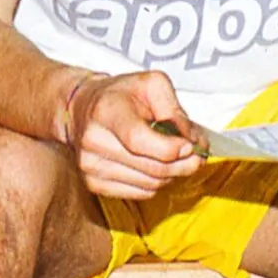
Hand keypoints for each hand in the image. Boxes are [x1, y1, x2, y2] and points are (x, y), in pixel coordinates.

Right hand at [66, 70, 203, 199]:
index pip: (139, 140)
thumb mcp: (152, 84)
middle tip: (195, 154)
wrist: (82, 107)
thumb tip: (192, 140)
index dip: (171, 148)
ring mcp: (90, 165)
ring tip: (173, 156)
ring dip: (171, 174)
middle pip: (151, 167)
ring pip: (150, 184)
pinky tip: (154, 165)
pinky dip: (155, 182)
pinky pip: (140, 193)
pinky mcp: (93, 183)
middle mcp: (93, 140)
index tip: (190, 145)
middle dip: (183, 164)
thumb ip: (175, 110)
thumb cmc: (120, 95)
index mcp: (107, 110)